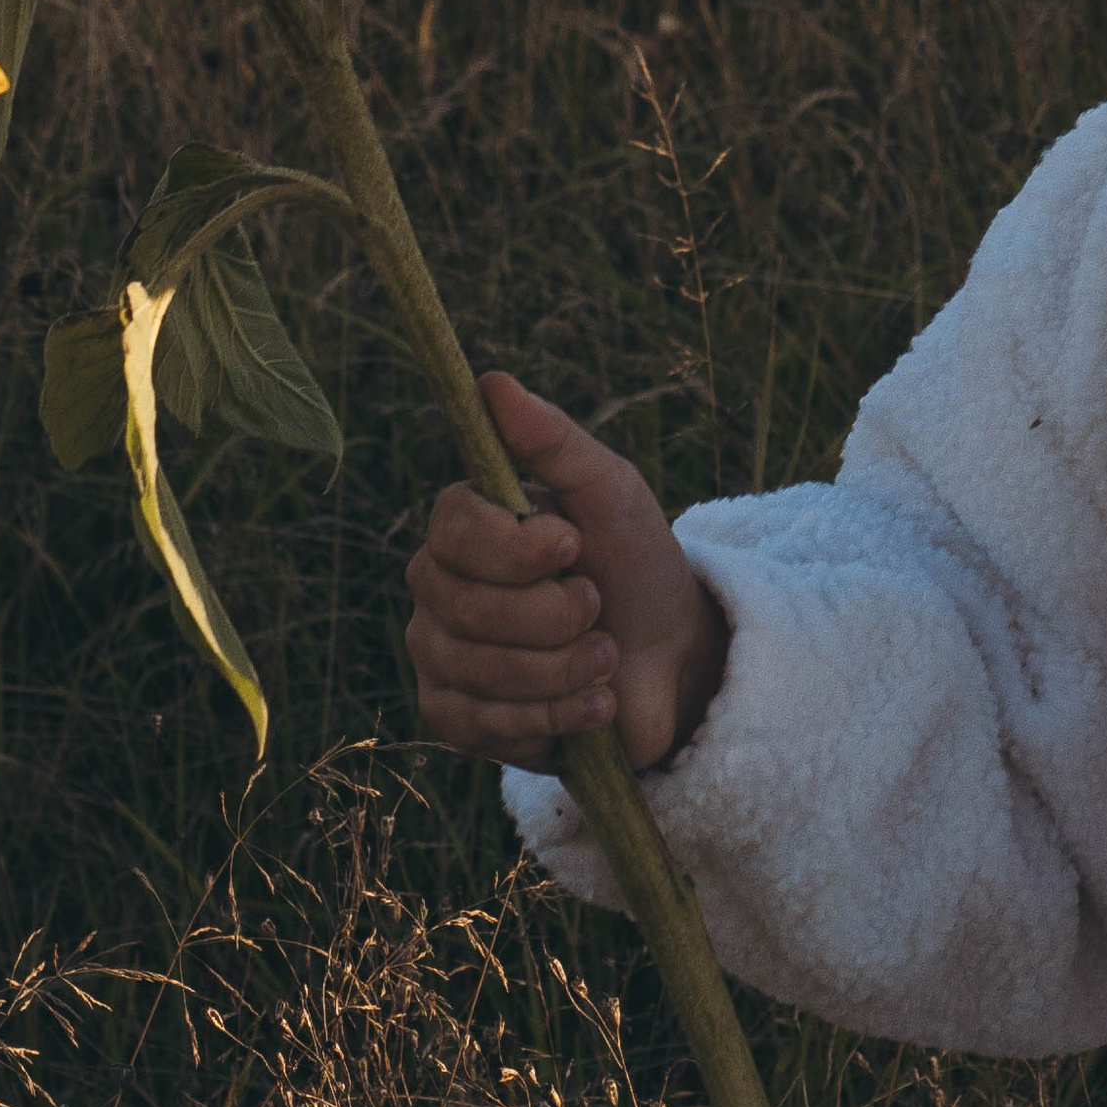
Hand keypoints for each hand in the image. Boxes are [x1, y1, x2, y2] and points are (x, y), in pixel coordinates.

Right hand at [404, 373, 728, 771]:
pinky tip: (591, 707)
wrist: (670, 659)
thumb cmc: (634, 564)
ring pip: (479, 671)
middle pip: (466, 608)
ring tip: (606, 659)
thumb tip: (489, 380)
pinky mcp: (454, 718)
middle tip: (598, 607)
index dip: (517, 548)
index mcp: (464, 523)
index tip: (573, 545)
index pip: (453, 530)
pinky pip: (481, 726)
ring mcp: (438, 654)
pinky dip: (553, 719)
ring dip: (565, 670)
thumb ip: (550, 439)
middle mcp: (436, 585)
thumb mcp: (609, 490)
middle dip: (555, 618)